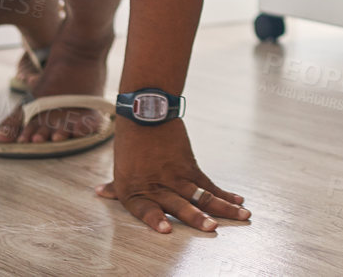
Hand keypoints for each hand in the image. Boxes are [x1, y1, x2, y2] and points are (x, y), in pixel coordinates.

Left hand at [99, 120, 249, 233]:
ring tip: (242, 216)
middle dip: (197, 217)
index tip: (167, 230)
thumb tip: (100, 192)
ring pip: (202, 194)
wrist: (146, 112)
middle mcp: (157, 184)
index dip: (155, 219)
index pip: (145, 210)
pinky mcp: (190, 165)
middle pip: (180, 204)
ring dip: (223, 208)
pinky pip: (209, 183)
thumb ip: (116, 186)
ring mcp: (176, 175)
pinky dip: (225, 193)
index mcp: (135, 191)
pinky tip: (238, 201)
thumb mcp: (121, 167)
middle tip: (212, 228)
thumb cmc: (130, 141)